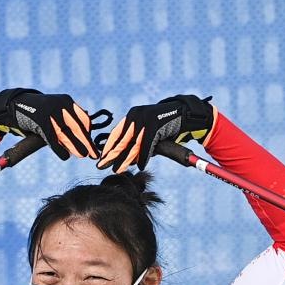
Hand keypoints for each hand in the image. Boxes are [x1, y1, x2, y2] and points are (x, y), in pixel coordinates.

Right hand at [0, 87, 97, 160]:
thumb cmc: (39, 113)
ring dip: (75, 147)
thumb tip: (82, 141)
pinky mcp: (41, 121)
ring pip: (66, 134)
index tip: (92, 144)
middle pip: (77, 127)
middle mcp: (61, 104)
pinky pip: (53, 139)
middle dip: (86, 142)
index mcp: (67, 101)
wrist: (17, 105)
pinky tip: (65, 157)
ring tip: (83, 155)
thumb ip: (67, 122)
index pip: (83, 119)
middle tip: (93, 154)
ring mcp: (50, 112)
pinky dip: (59, 150)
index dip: (88, 133)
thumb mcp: (55, 112)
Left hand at [97, 94, 216, 172]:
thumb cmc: (165, 126)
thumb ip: (136, 143)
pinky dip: (144, 157)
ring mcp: (145, 119)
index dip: (108, 147)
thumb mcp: (147, 133)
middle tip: (102, 166)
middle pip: (121, 140)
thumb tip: (126, 160)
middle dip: (112, 155)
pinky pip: (147, 145)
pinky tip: (139, 166)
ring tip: (117, 169)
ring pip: (133, 144)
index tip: (101, 158)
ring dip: (125, 159)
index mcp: (131, 115)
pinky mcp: (154, 124)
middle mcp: (136, 115)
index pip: (116, 133)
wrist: (183, 114)